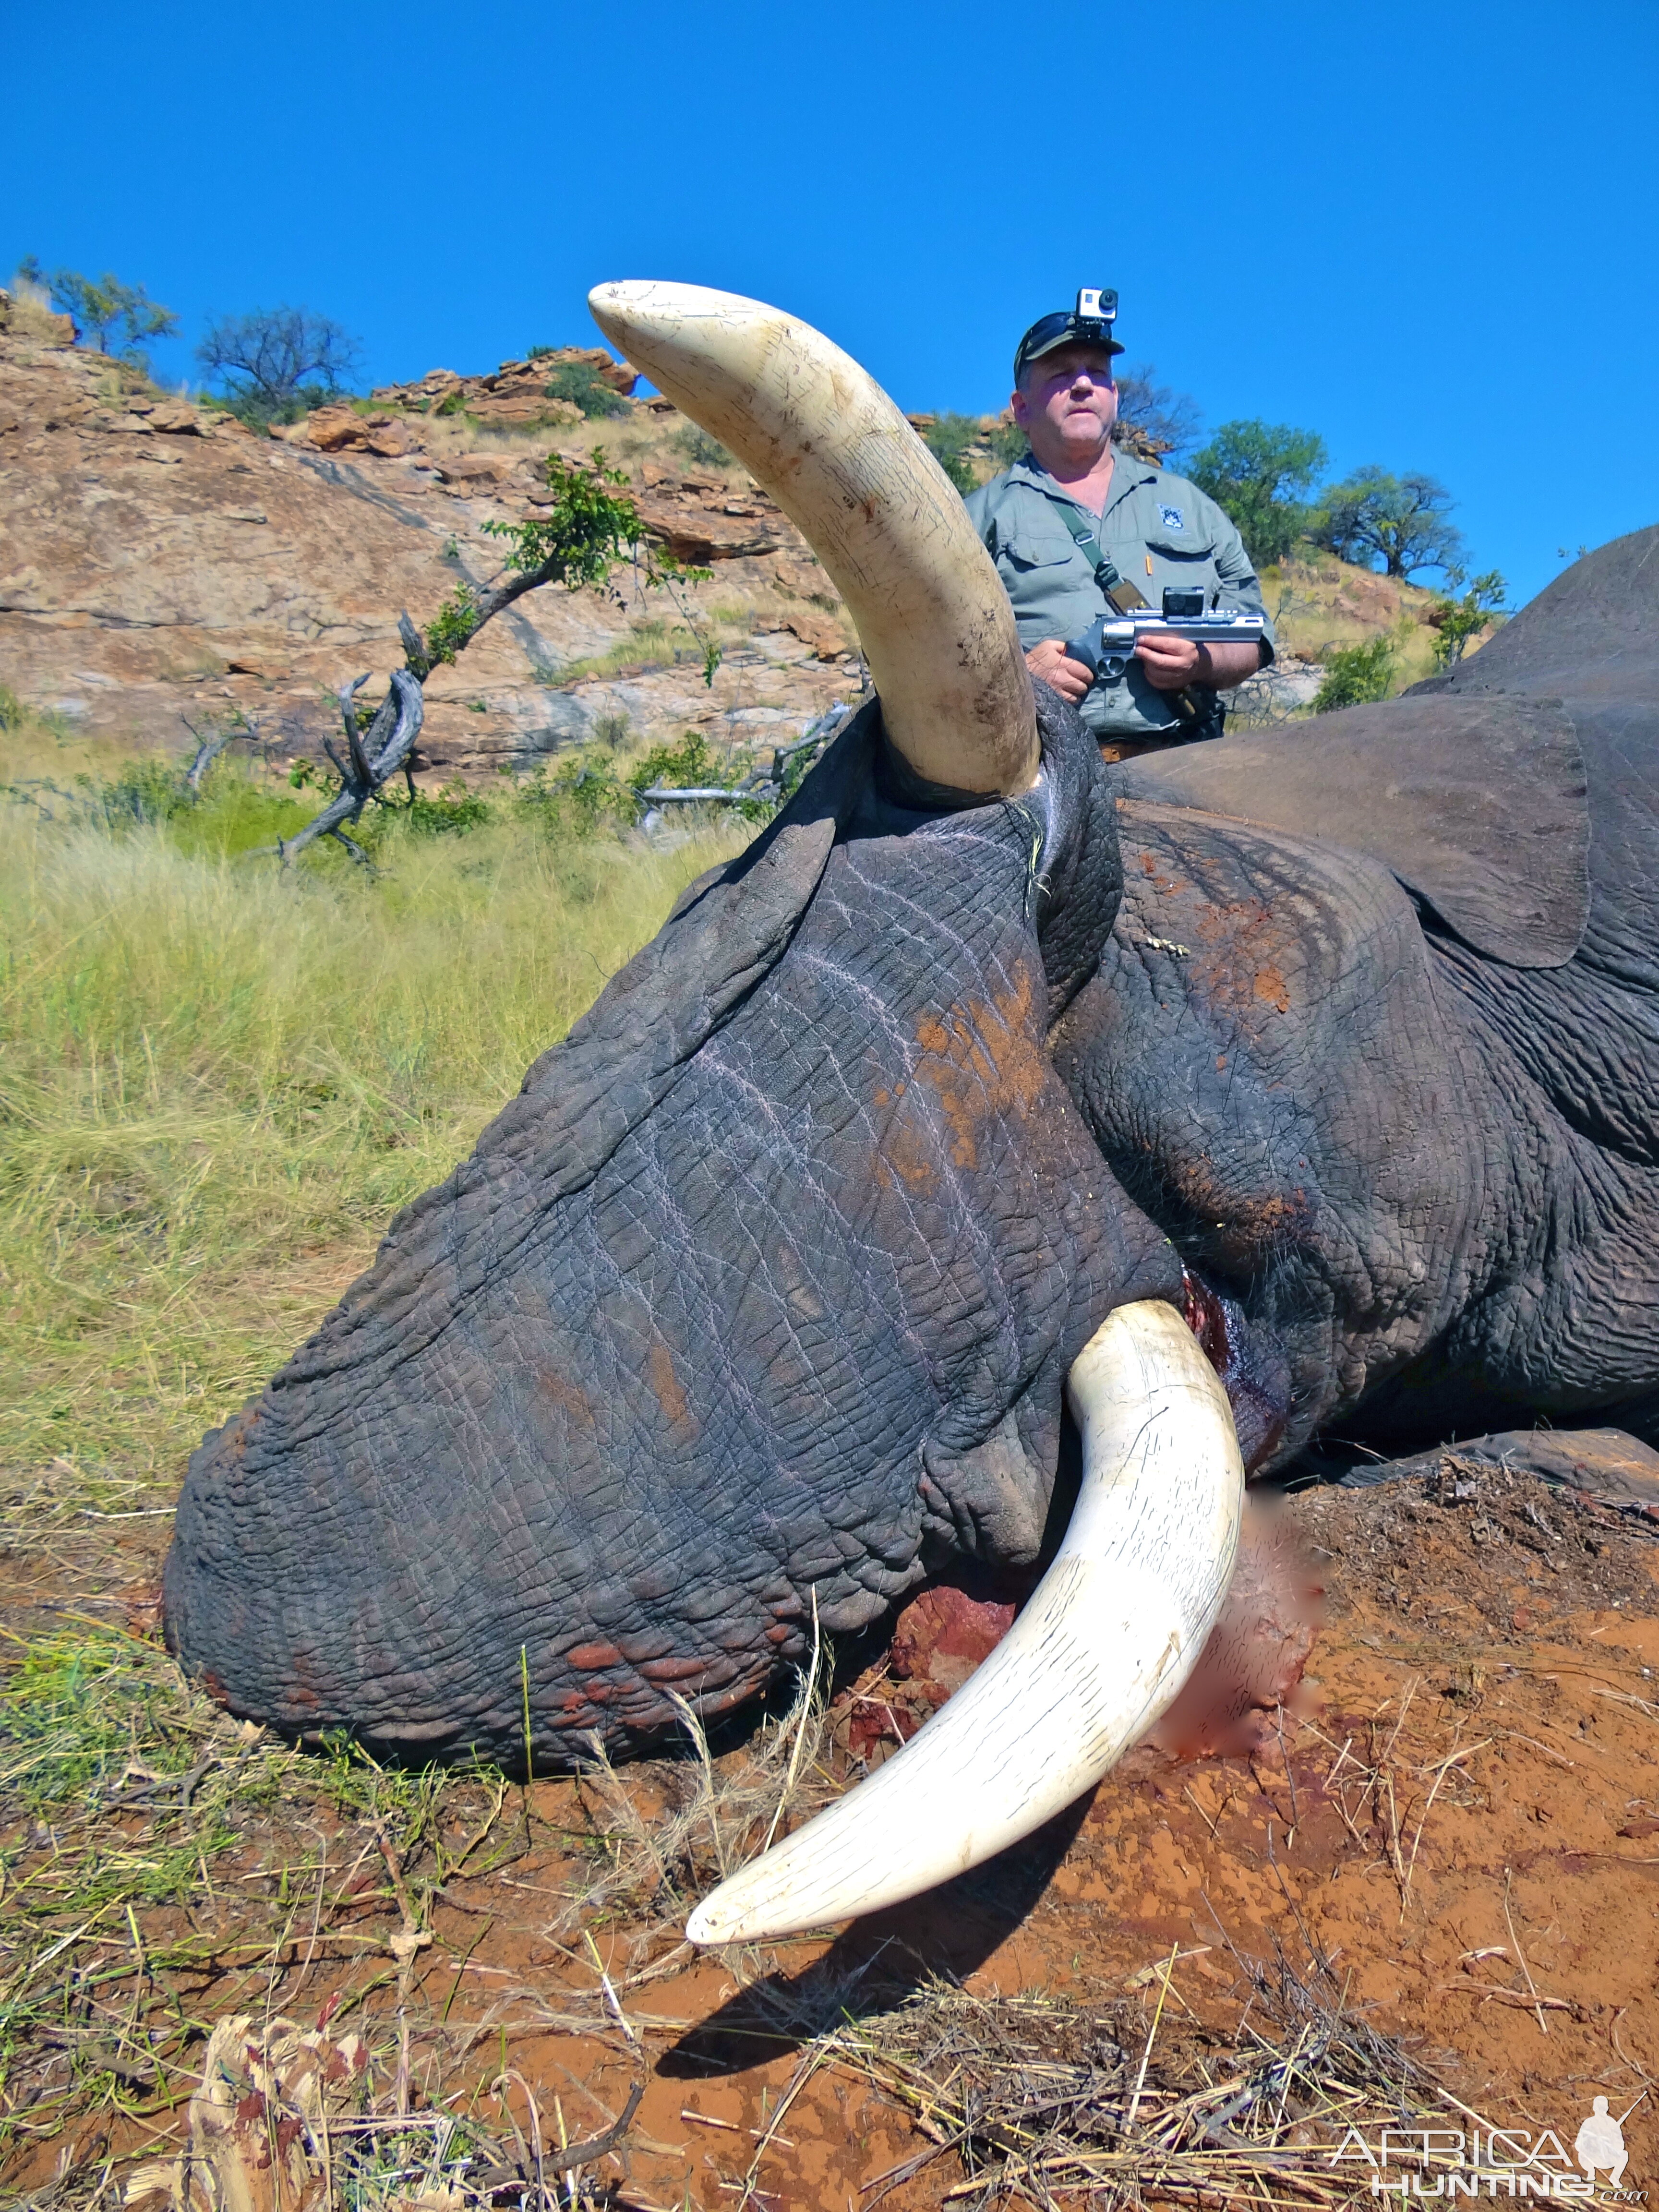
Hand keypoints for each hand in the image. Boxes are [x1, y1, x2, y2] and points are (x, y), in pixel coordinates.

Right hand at [1025, 637, 1091, 703]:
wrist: (1018, 673)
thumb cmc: (1033, 659)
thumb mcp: (1047, 646)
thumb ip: (1062, 646)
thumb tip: (1072, 650)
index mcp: (1064, 664)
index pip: (1085, 673)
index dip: (1088, 675)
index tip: (1085, 676)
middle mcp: (1063, 679)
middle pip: (1083, 687)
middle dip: (1082, 685)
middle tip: (1079, 683)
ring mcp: (1058, 691)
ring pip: (1076, 698)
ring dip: (1076, 695)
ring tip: (1072, 692)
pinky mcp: (1052, 700)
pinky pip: (1066, 704)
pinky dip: (1068, 701)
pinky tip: (1065, 697)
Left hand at [1135, 633, 1263, 691]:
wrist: (1202, 665)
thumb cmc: (1190, 648)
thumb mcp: (1184, 638)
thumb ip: (1169, 636)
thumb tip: (1149, 633)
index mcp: (1187, 649)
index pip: (1166, 645)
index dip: (1151, 641)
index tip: (1141, 639)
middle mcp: (1183, 665)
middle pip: (1159, 662)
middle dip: (1145, 655)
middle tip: (1138, 649)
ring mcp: (1178, 678)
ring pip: (1155, 673)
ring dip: (1146, 664)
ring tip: (1145, 656)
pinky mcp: (1173, 686)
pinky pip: (1156, 682)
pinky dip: (1149, 674)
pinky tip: (1149, 667)